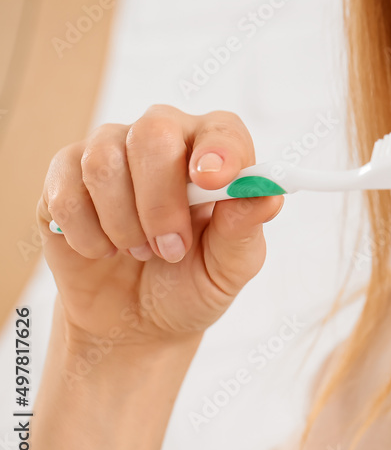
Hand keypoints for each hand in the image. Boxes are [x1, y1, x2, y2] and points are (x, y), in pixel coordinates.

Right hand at [37, 104, 282, 355]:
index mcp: (216, 153)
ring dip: (124, 223)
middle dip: (160, 200)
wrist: (136, 320)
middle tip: (171, 249)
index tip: (213, 182)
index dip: (218, 150)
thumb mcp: (229, 268)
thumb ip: (244, 229)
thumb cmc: (191, 283)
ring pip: (104, 162)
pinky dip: (88, 235)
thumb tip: (268, 195)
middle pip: (154, 132)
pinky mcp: (64, 174)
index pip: (222, 130)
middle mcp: (164, 138)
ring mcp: (111, 150)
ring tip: (141, 253)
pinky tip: (104, 251)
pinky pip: (66, 193)